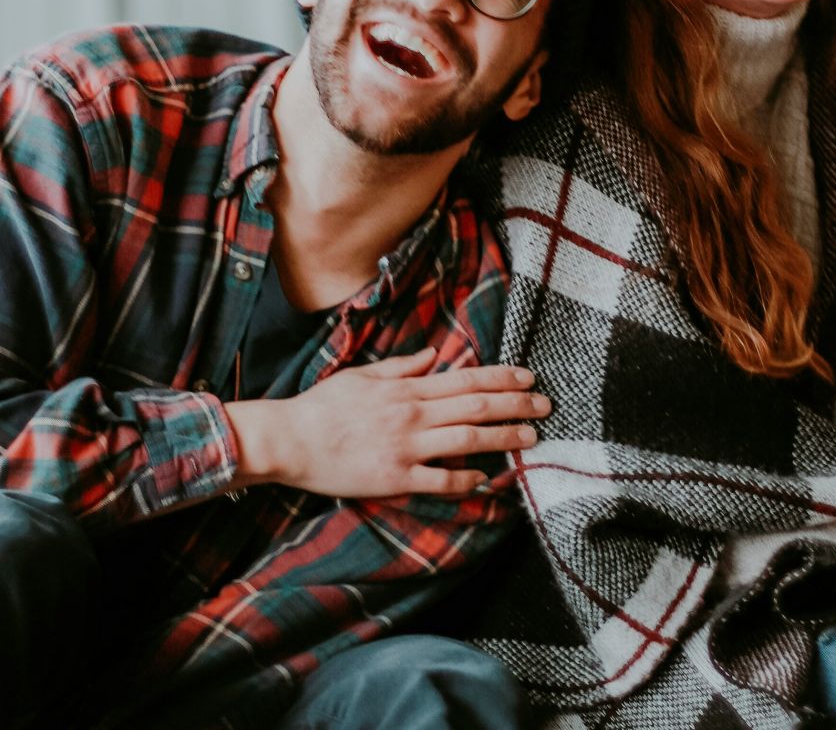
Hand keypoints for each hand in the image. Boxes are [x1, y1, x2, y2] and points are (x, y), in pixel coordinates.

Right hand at [224, 347, 547, 497]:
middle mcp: (412, 415)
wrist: (289, 440)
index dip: (502, 378)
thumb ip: (402, 367)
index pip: (465, 379)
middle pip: (476, 406)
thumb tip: (435, 355)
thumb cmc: (322, 407)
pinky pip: (439, 480)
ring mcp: (405, 448)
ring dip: (503, 438)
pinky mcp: (395, 478)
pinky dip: (465, 479)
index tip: (528, 378)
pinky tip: (484, 478)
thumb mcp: (363, 376)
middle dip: (515, 405)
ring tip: (531, 439)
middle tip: (545, 405)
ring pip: (467, 440)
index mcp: (405, 388)